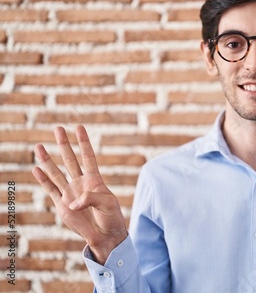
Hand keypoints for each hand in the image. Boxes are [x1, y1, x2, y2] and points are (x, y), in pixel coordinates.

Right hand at [32, 125, 127, 264]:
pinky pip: (51, 189)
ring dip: (47, 160)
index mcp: (95, 180)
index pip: (88, 156)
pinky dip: (43, 179)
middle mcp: (81, 183)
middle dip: (64, 144)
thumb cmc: (111, 217)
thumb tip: (72, 202)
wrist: (105, 235)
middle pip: (71, 159)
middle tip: (58, 129)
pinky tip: (36, 169)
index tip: (78, 127)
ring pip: (56, 172)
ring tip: (38, 146)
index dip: (83, 142)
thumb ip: (90, 198)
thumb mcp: (108, 204)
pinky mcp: (61, 205)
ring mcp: (70, 193)